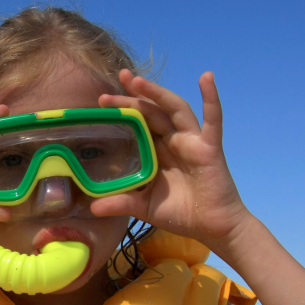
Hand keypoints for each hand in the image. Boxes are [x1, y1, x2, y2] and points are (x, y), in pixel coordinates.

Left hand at [92, 70, 252, 255]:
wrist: (211, 226)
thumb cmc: (180, 213)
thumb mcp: (144, 207)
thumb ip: (121, 203)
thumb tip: (92, 208)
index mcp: (157, 150)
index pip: (138, 123)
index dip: (124, 109)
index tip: (102, 100)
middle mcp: (173, 140)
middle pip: (152, 111)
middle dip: (134, 95)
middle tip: (118, 78)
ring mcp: (192, 141)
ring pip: (174, 109)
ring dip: (157, 93)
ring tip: (138, 81)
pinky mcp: (209, 147)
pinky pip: (212, 120)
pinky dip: (211, 98)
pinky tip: (206, 78)